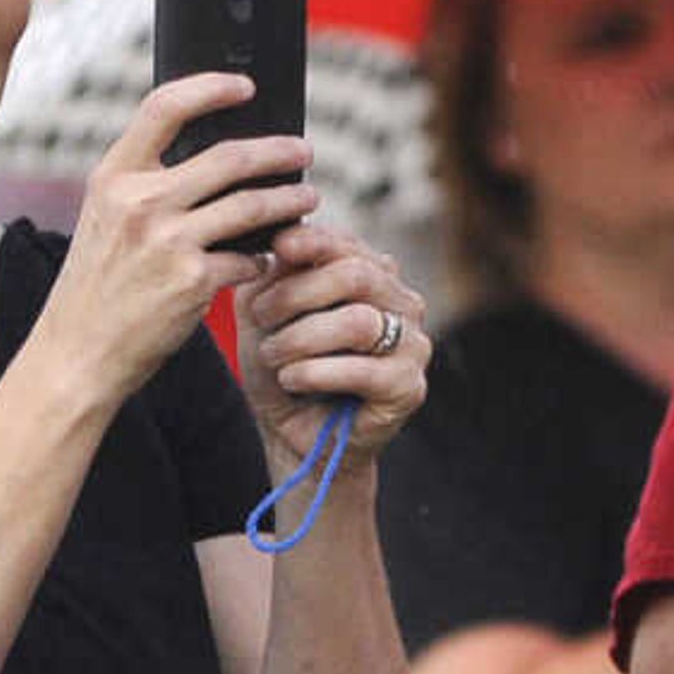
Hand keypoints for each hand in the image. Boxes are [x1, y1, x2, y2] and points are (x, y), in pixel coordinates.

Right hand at [40, 73, 317, 399]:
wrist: (78, 353)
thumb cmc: (98, 286)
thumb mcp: (106, 219)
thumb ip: (147, 185)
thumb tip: (217, 157)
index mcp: (114, 176)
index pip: (165, 107)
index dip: (210, 88)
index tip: (245, 86)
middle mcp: (139, 202)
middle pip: (230, 157)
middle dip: (278, 151)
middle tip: (303, 152)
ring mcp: (167, 241)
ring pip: (252, 206)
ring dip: (291, 202)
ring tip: (308, 200)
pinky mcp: (193, 281)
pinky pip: (249, 258)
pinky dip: (263, 258)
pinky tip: (266, 260)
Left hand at [230, 219, 427, 474]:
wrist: (294, 434)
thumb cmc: (284, 369)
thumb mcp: (264, 316)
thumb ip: (271, 277)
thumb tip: (280, 239)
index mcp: (372, 277)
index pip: (349, 244)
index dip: (313, 241)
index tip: (278, 246)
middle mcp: (401, 303)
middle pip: (357, 274)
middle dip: (298, 293)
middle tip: (260, 315)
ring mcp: (413, 344)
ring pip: (359, 322)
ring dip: (301, 338)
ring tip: (274, 356)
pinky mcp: (409, 387)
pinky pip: (362, 370)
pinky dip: (314, 373)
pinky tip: (292, 380)